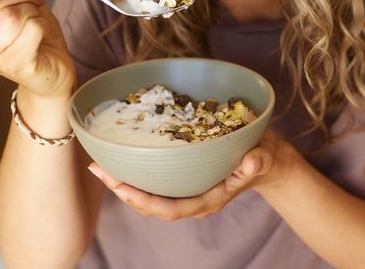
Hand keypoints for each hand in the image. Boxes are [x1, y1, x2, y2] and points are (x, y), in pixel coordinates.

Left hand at [87, 131, 291, 219]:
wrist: (265, 159)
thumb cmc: (264, 158)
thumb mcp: (265, 157)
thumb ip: (259, 161)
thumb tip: (251, 161)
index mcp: (209, 200)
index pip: (171, 209)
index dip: (144, 201)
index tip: (121, 186)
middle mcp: (193, 200)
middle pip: (151, 205)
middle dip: (123, 191)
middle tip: (99, 169)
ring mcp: (186, 191)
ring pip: (149, 195)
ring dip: (123, 182)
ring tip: (100, 164)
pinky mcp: (183, 179)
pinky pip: (154, 182)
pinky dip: (136, 172)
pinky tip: (120, 157)